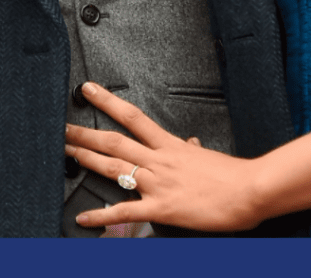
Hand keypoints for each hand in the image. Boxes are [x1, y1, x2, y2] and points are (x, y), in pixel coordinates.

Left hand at [64, 82, 263, 231]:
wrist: (248, 189)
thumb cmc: (232, 174)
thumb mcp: (208, 156)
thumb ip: (191, 150)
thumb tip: (190, 145)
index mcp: (170, 145)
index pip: (132, 116)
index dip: (108, 102)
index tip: (89, 91)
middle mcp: (159, 160)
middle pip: (115, 140)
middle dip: (86, 133)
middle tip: (62, 126)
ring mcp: (158, 183)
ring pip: (115, 168)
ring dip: (88, 160)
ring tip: (66, 154)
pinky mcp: (161, 208)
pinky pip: (126, 212)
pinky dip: (102, 217)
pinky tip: (84, 219)